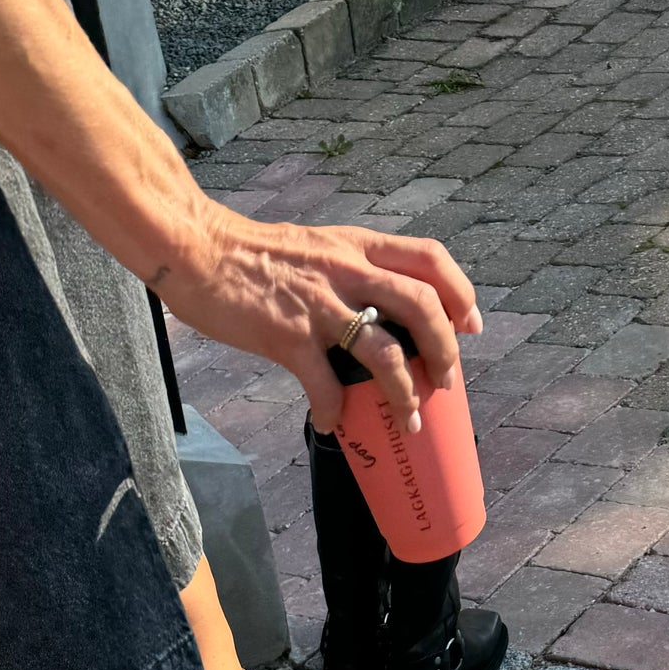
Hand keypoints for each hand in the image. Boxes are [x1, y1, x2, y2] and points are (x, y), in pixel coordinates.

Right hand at [159, 206, 483, 434]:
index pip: (429, 258)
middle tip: (445, 382)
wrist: (197, 251)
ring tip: (409, 419)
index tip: (470, 325)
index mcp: (356, 246)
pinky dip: (331, 410)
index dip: (460, 293)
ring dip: (404, 392)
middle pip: (422, 306)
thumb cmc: (249, 254)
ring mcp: (319, 305)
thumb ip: (345, 270)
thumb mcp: (314, 247)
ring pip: (385, 351)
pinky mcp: (287, 337)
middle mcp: (347, 271)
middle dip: (444, 350)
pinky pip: (323, 384)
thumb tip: (366, 308)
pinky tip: (328, 423)